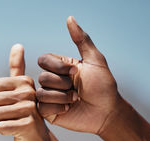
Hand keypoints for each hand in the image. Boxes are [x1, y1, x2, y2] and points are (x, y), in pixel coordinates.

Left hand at [0, 45, 69, 140]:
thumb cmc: (24, 114)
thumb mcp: (21, 89)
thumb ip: (17, 67)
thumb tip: (18, 45)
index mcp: (25, 82)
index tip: (9, 103)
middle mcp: (28, 93)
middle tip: (10, 115)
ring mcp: (29, 109)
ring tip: (13, 122)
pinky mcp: (27, 126)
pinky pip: (1, 127)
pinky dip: (4, 131)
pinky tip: (14, 131)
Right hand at [37, 16, 119, 133]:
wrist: (107, 112)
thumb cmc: (103, 87)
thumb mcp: (95, 60)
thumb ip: (81, 39)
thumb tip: (70, 18)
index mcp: (60, 67)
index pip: (43, 60)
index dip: (58, 66)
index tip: (76, 71)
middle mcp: (52, 81)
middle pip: (43, 77)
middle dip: (63, 83)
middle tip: (78, 89)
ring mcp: (49, 97)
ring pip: (42, 93)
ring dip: (62, 97)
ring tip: (75, 100)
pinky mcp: (49, 112)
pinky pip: (43, 107)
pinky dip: (58, 107)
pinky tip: (69, 109)